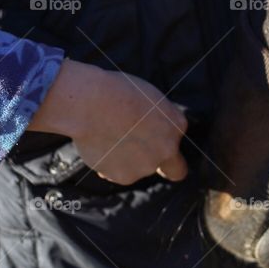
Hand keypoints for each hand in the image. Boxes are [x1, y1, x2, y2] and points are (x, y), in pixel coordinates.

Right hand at [29, 60, 188, 184]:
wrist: (90, 104)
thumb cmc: (116, 91)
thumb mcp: (149, 98)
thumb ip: (158, 119)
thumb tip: (153, 128)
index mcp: (176, 124)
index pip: (177, 140)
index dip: (164, 138)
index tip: (150, 133)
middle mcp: (167, 149)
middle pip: (174, 170)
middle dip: (165, 167)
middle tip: (144, 157)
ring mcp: (147, 165)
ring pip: (140, 169)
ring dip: (129, 160)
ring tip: (109, 139)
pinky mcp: (125, 176)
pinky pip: (119, 172)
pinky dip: (111, 164)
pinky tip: (100, 146)